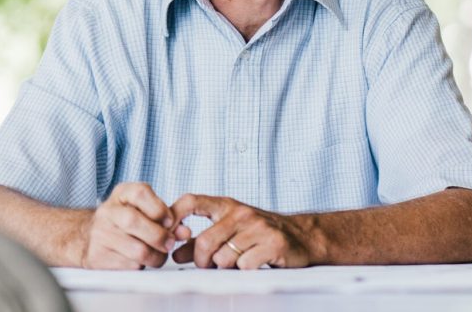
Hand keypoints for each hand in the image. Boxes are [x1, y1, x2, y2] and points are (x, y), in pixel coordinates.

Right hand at [81, 182, 187, 269]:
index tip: (171, 221)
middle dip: (159, 236)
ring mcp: (99, 234)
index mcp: (122, 194)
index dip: (160, 209)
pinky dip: (142, 266)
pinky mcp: (97, 257)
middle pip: (133, 221)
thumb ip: (168, 217)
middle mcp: (107, 211)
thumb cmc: (127, 221)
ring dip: (155, 256)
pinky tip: (142, 260)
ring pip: (135, 249)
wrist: (91, 236)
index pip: (140, 193)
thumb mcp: (146, 210)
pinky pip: (128, 265)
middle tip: (170, 243)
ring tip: (159, 254)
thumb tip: (184, 232)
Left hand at [170, 194, 318, 269]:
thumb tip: (175, 253)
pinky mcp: (273, 243)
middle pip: (204, 242)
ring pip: (223, 257)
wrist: (302, 236)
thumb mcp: (229, 231)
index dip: (173, 215)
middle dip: (202, 262)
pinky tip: (254, 262)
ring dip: (226, 267)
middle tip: (209, 266)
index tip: (169, 235)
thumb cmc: (260, 234)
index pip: (192, 201)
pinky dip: (245, 270)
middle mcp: (241, 213)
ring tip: (237, 262)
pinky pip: (244, 265)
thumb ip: (200, 241)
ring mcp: (258, 227)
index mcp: (227, 206)